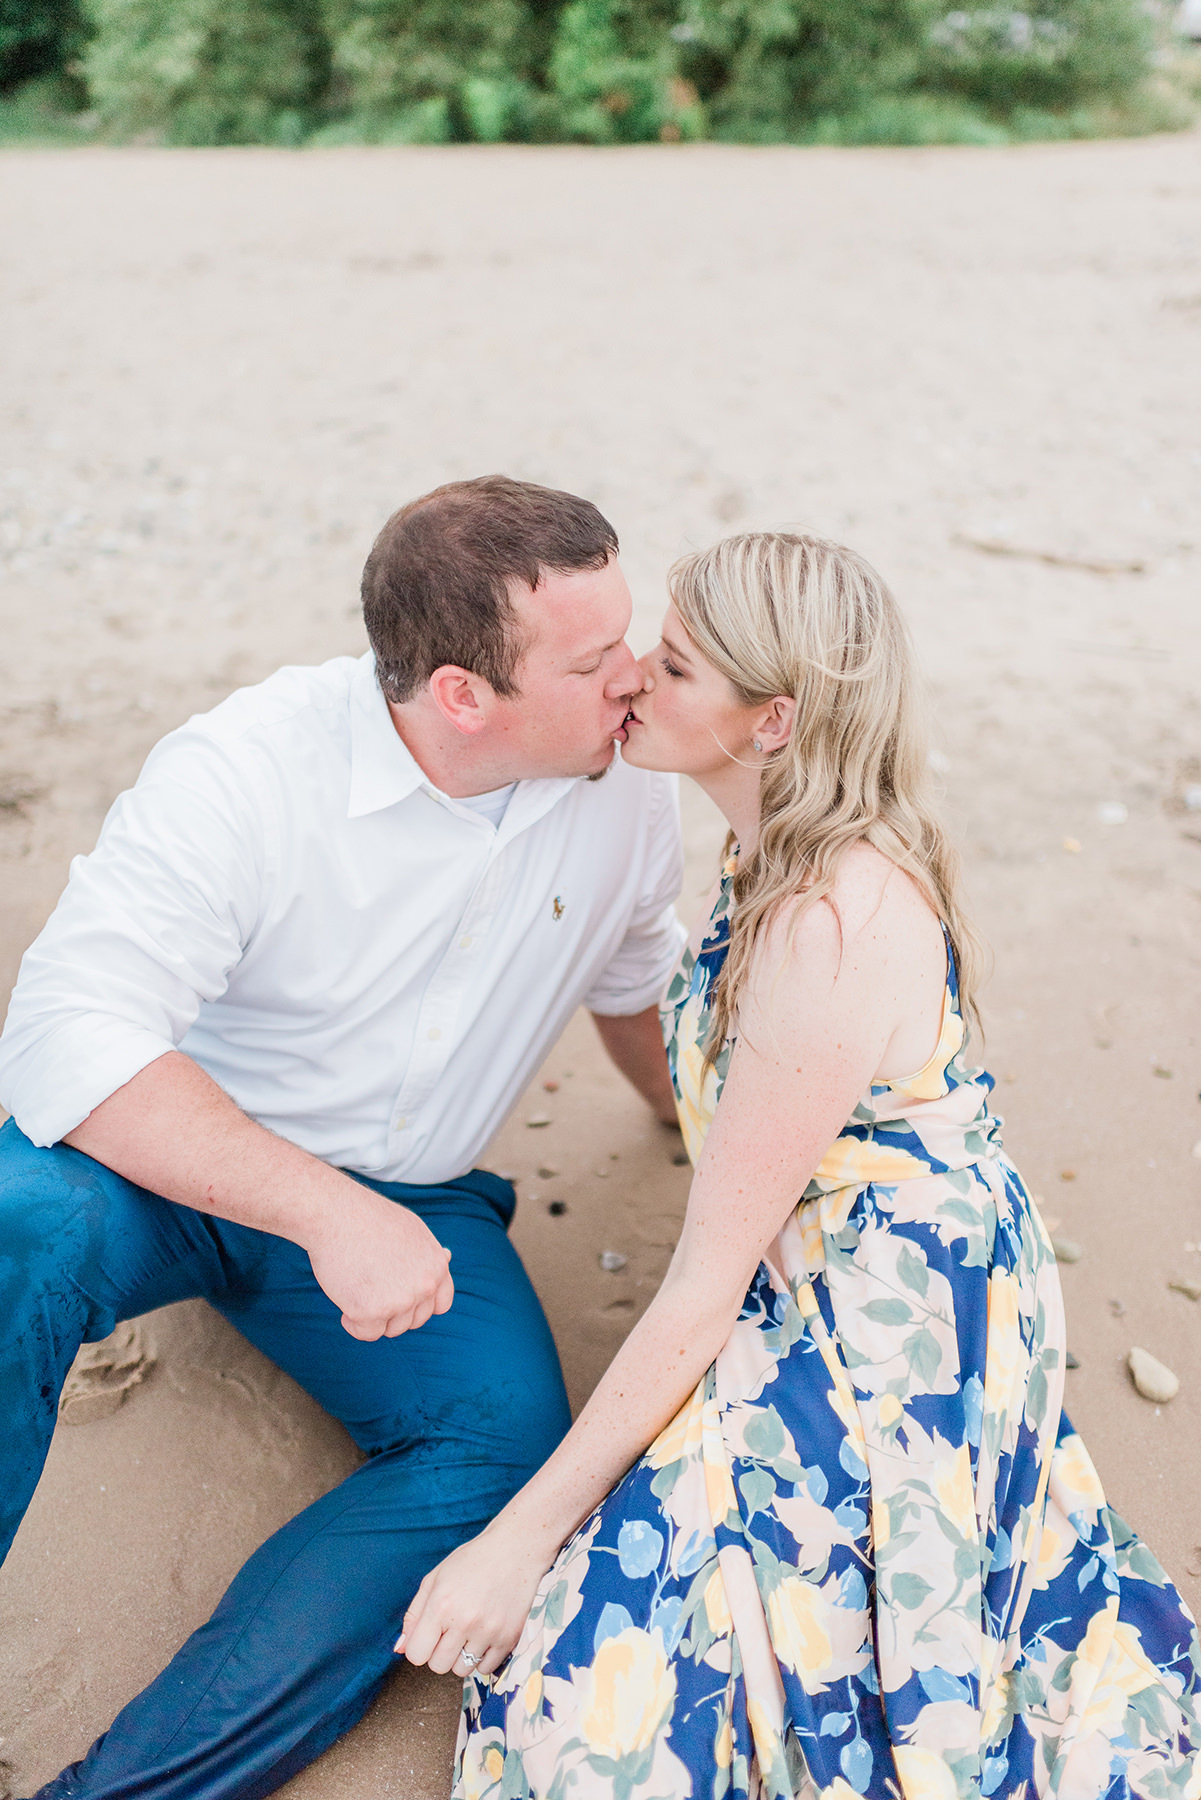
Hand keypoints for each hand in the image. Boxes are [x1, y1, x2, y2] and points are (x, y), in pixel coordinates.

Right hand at [303, 1185, 453, 1339]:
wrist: (336, 1214)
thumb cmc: (368, 1218)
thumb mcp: (412, 1230)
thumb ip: (428, 1253)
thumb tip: (447, 1258)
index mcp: (437, 1265)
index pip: (440, 1304)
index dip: (419, 1305)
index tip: (400, 1299)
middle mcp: (425, 1285)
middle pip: (414, 1320)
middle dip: (393, 1312)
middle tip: (371, 1290)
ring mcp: (401, 1300)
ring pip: (391, 1329)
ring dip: (374, 1317)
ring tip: (356, 1291)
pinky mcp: (373, 1312)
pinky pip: (367, 1333)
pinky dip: (354, 1324)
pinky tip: (344, 1305)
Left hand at [396, 1519, 553, 1678]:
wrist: (516, 1549)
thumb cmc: (472, 1561)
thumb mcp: (435, 1578)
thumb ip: (414, 1615)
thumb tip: (400, 1649)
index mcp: (441, 1604)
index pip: (416, 1655)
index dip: (420, 1646)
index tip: (430, 1633)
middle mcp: (464, 1621)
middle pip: (438, 1666)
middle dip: (439, 1651)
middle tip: (451, 1629)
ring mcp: (489, 1631)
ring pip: (462, 1670)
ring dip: (462, 1656)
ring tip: (469, 1630)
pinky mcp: (509, 1638)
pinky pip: (486, 1670)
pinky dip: (483, 1658)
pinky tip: (485, 1634)